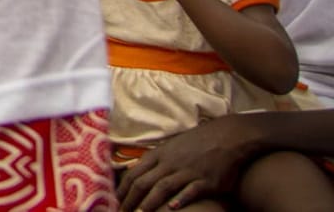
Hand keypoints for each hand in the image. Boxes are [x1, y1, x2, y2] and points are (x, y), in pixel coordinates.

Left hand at [118, 115, 259, 210]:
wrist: (227, 136)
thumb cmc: (197, 142)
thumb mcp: (170, 147)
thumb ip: (154, 160)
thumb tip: (134, 171)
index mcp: (159, 155)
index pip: (134, 174)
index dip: (122, 189)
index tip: (114, 201)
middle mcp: (170, 163)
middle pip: (144, 183)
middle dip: (130, 200)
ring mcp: (188, 171)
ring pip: (163, 187)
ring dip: (150, 203)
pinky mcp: (207, 180)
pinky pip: (191, 190)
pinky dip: (182, 199)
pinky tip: (173, 208)